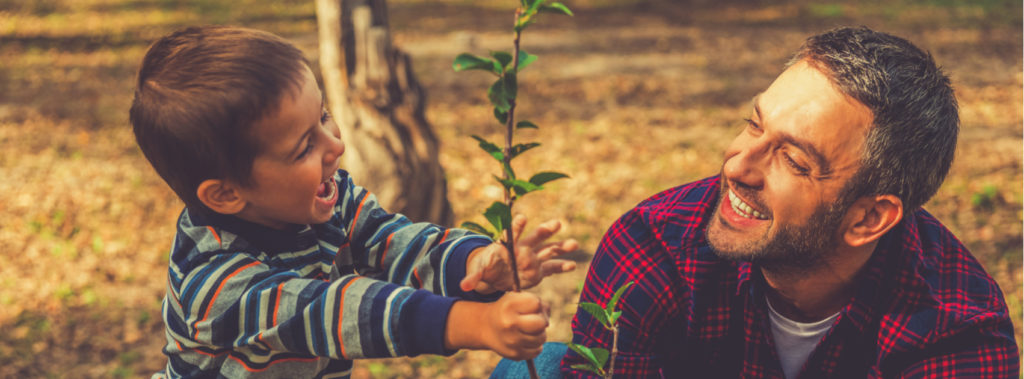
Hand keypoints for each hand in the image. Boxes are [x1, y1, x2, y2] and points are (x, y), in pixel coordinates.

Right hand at [445, 292, 548, 359]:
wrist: (485, 327)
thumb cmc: (507, 310)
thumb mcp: (516, 298)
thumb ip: (537, 303)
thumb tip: (548, 320)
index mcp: (509, 306)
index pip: (536, 303)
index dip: (536, 305)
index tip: (528, 308)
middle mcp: (509, 324)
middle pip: (541, 323)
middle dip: (541, 321)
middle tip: (534, 321)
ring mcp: (512, 341)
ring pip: (542, 338)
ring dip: (539, 334)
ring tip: (529, 330)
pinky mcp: (515, 354)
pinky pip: (537, 350)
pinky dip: (535, 345)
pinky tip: (526, 340)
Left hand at [460, 214, 578, 292]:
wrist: (494, 275)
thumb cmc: (486, 268)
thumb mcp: (478, 273)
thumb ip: (473, 278)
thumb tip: (464, 286)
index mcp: (507, 245)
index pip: (511, 233)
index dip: (516, 226)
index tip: (522, 218)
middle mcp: (523, 249)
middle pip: (535, 237)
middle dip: (545, 230)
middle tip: (557, 223)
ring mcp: (532, 259)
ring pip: (548, 250)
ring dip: (560, 247)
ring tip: (573, 244)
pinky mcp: (538, 271)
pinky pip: (551, 268)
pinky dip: (561, 266)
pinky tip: (572, 265)